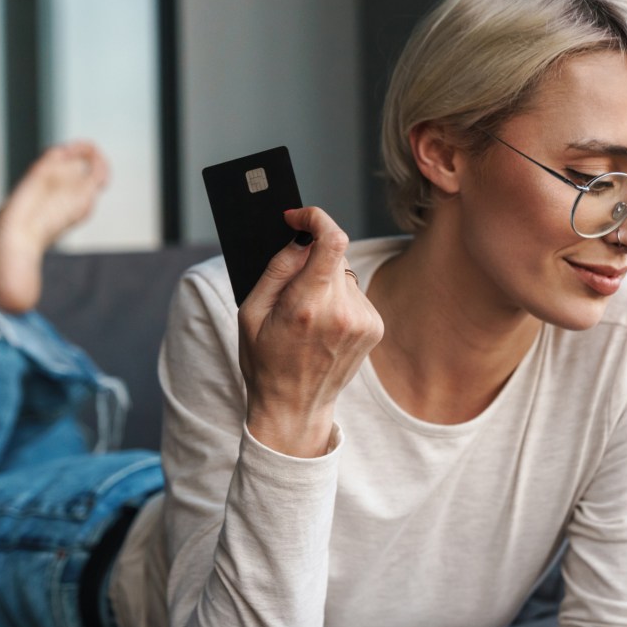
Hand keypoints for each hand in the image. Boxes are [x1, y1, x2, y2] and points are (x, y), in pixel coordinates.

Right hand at [237, 207, 383, 457]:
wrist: (295, 408)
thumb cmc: (266, 361)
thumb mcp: (251, 312)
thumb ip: (277, 269)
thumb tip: (300, 238)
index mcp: (307, 305)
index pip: (332, 240)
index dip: (316, 218)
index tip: (298, 218)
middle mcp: (342, 312)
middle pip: (334, 255)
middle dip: (312, 259)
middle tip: (291, 288)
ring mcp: (363, 321)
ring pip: (344, 274)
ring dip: (326, 281)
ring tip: (307, 316)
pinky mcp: (375, 327)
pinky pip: (355, 294)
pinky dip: (339, 299)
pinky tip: (324, 326)